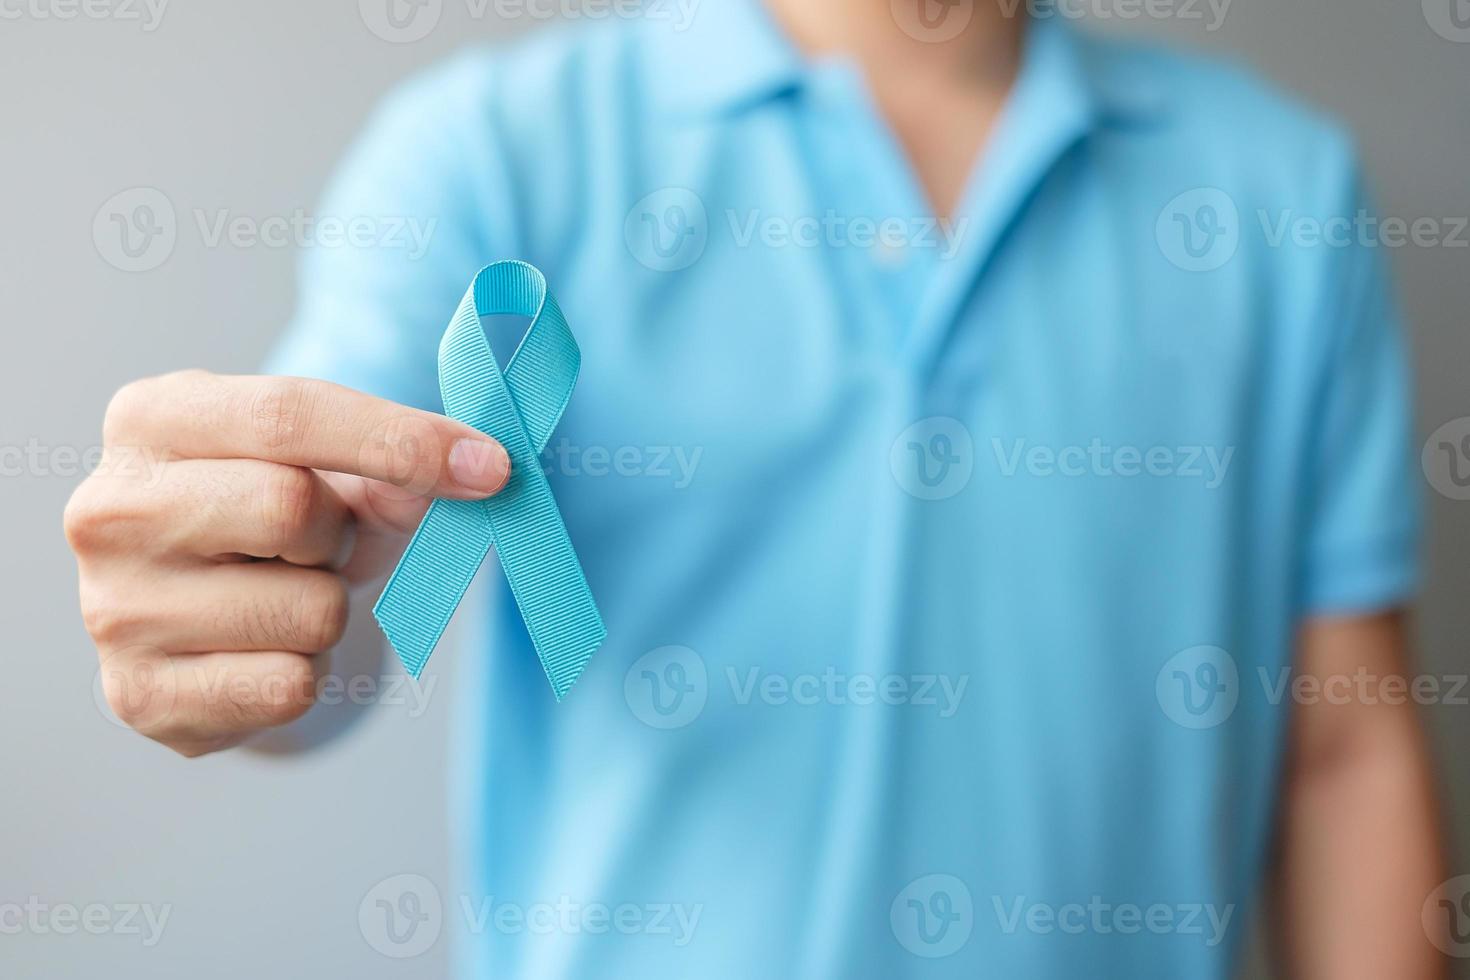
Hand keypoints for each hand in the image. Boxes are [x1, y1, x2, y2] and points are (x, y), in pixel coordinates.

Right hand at [64, 370, 509, 756]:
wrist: (206, 614)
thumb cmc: (273, 518)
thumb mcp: (330, 467)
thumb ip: (395, 464)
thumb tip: (471, 474)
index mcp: (150, 419)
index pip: (287, 413)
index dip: (402, 440)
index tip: (491, 466)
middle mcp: (108, 509)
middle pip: (289, 506)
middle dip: (341, 532)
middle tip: (322, 543)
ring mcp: (113, 609)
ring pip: (306, 609)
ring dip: (329, 609)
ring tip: (285, 597)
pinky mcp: (139, 697)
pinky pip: (288, 687)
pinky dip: (310, 674)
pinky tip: (266, 651)